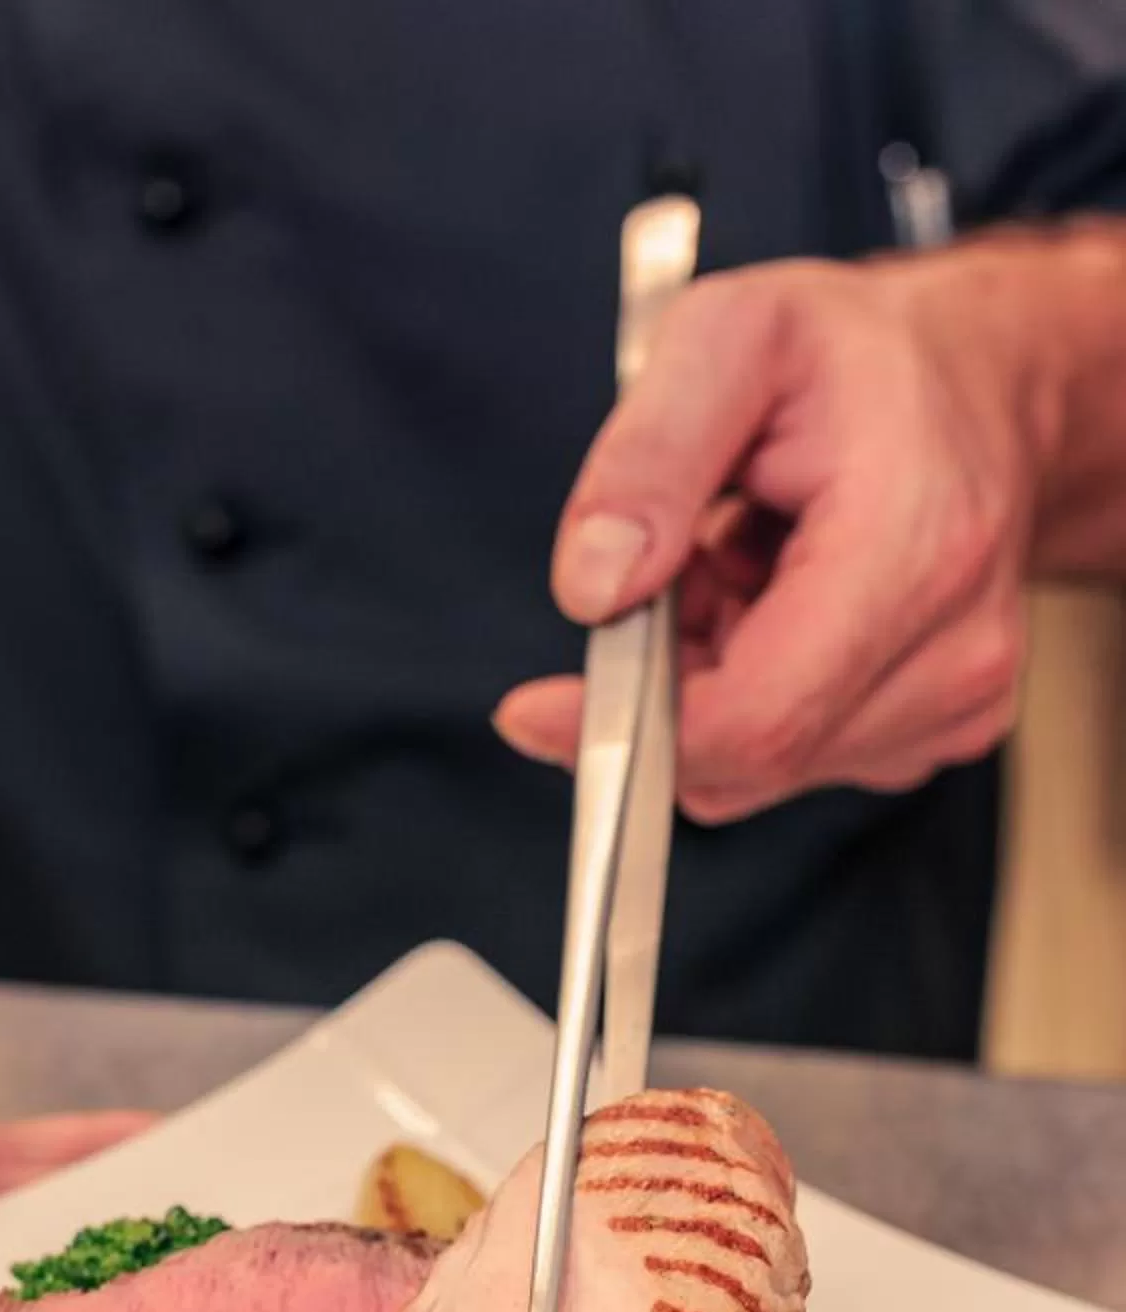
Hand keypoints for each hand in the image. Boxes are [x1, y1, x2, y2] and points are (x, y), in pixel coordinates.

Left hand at [492, 251, 1042, 822]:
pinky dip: (743, 690)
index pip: (754, 719)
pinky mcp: (936, 725)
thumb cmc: (860, 352)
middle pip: (743, 756)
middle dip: (659, 685)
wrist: (989, 377)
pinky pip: (788, 757)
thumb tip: (594, 589)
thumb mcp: (732, 335)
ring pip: (753, 768)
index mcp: (915, 553)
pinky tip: (766, 601)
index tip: (530, 709)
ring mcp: (957, 700)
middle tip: (672, 566)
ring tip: (730, 564)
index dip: (623, 733)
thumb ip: (649, 456)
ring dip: (699, 682)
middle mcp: (956, 649)